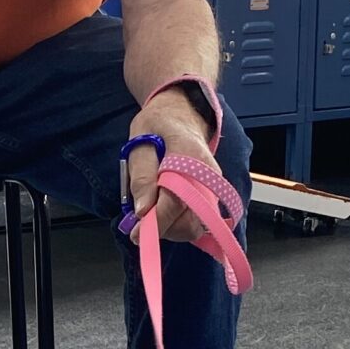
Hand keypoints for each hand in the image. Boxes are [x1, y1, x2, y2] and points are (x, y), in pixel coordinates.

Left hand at [124, 96, 219, 242]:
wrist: (181, 114)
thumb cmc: (158, 126)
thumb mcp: (139, 142)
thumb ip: (141, 176)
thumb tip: (142, 211)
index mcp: (191, 158)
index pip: (177, 201)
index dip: (156, 222)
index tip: (136, 234)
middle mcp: (209, 177)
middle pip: (190, 223)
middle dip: (163, 229)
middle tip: (142, 219)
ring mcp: (213, 189)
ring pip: (194, 228)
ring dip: (169, 228)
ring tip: (152, 209)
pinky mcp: (211, 197)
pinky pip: (196, 222)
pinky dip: (176, 224)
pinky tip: (163, 211)